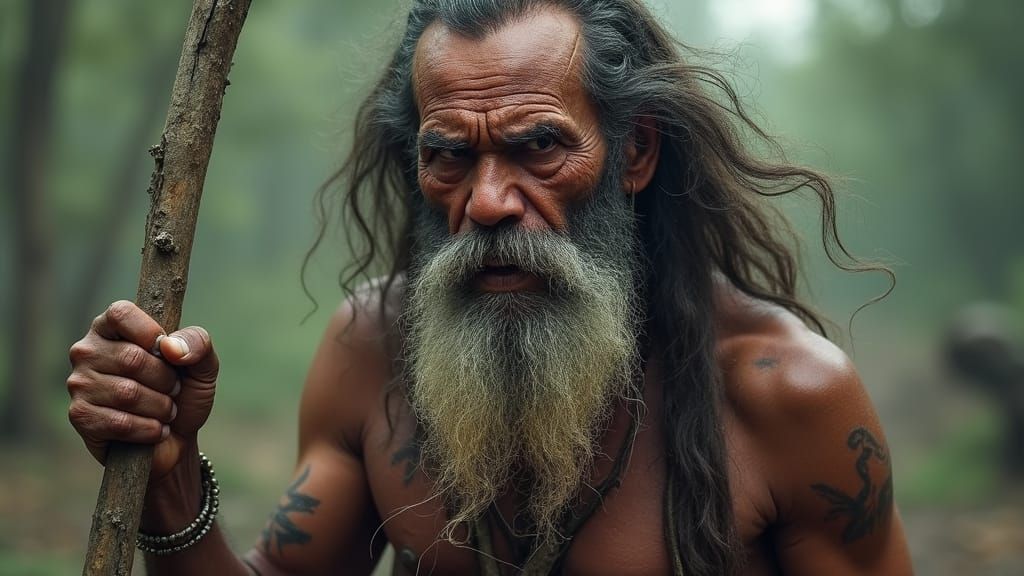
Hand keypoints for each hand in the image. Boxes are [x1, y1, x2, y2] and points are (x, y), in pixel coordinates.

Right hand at [67, 300, 218, 481]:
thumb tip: (170, 347)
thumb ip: (198, 343)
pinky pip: (120, 422)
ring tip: (165, 410)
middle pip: (131, 358)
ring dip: (160, 407)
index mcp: (112, 327)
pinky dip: (148, 429)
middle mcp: (88, 350)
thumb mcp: (203, 364)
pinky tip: (154, 429)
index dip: (151, 333)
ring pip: (127, 393)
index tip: (171, 354)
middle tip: (173, 390)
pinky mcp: (80, 415)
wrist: (176, 440)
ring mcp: (80, 383)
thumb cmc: (184, 393)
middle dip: (166, 380)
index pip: (121, 313)